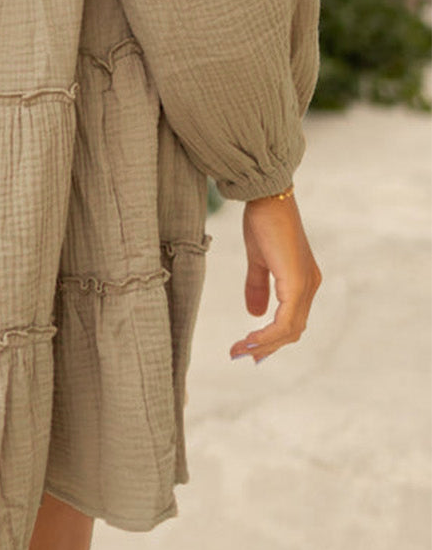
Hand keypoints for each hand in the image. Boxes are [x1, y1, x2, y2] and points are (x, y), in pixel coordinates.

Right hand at [229, 193, 321, 363]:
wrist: (267, 196)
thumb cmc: (263, 220)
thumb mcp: (258, 258)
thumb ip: (258, 285)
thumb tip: (254, 313)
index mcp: (303, 280)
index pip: (292, 320)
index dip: (271, 337)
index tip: (246, 346)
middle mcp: (309, 285)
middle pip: (293, 331)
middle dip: (266, 346)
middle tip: (240, 354)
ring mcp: (305, 285)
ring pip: (290, 330)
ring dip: (264, 344)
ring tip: (240, 349)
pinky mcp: (296, 283)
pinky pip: (285, 321)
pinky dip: (268, 334)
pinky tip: (250, 338)